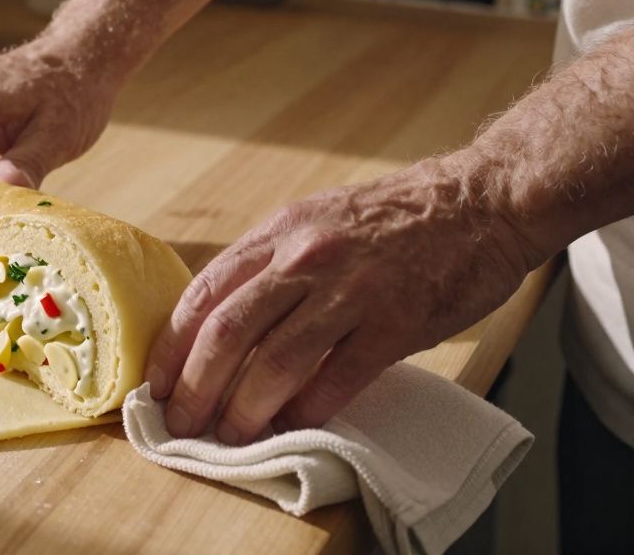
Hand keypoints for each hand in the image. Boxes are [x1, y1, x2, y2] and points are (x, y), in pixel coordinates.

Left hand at [145, 156, 536, 443]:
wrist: (481, 201)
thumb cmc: (392, 218)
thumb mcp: (314, 221)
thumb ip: (269, 265)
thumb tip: (221, 323)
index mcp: (278, 233)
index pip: (203, 294)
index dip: (172, 347)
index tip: (156, 385)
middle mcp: (305, 258)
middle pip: (227, 332)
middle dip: (196, 388)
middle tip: (183, 425)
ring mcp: (351, 290)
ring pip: (275, 360)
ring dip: (244, 408)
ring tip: (231, 437)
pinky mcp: (396, 322)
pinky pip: (339, 377)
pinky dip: (309, 409)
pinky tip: (293, 428)